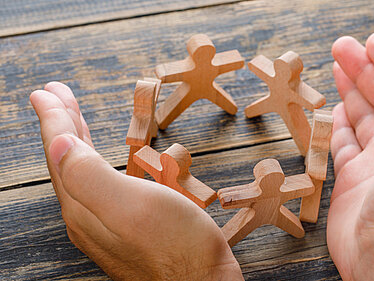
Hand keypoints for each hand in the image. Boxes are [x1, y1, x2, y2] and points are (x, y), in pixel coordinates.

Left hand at [30, 82, 242, 279]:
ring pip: (81, 172)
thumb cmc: (178, 247)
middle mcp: (87, 216)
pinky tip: (104, 159)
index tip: (45, 92)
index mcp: (84, 206)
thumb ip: (90, 176)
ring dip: (77, 139)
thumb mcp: (133, 207)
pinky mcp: (123, 228)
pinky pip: (99, 184)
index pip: (61, 153)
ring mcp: (104, 224)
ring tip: (74, 117)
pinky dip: (97, 161)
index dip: (54, 119)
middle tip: (55, 95)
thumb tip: (57, 143)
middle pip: (66, 160)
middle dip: (62, 124)